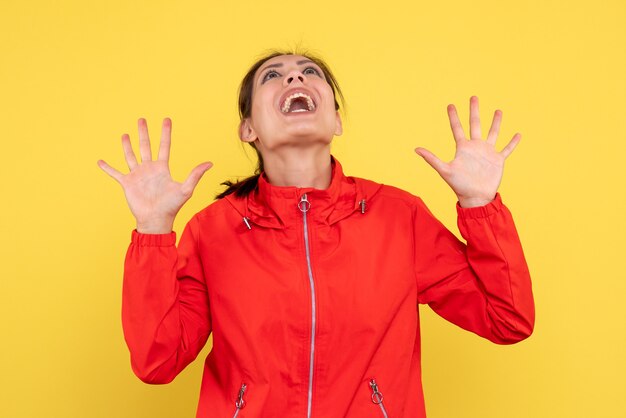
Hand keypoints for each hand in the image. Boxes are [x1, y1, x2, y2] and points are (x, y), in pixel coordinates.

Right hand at [98, 118, 211, 232]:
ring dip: (127, 145)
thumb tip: (210, 163)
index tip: (166, 119)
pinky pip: (115, 173)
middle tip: (142, 119)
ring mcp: (137, 176)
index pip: (164, 146)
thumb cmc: (172, 206)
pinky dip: (107, 168)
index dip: (165, 133)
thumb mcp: (186, 189)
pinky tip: (100, 161)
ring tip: (125, 134)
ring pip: (131, 156)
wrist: (156, 220)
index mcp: (162, 168)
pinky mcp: (127, 184)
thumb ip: (195, 175)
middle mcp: (149, 169)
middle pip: (146, 146)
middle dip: (144, 133)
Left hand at [415, 96, 519, 207]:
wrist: (475, 198)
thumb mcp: (444, 170)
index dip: (453, 117)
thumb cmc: (459, 185)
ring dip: (496, 122)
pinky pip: (507, 149)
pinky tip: (518, 134)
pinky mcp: (498, 160)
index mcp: (463, 148)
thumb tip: (415, 149)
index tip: (450, 105)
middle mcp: (475, 147)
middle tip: (473, 97)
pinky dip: (512, 142)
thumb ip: (431, 159)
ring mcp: (487, 153)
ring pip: (493, 133)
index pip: (457, 128)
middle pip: (475, 124)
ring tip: (498, 110)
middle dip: (474, 111)